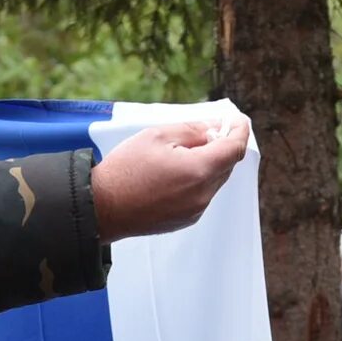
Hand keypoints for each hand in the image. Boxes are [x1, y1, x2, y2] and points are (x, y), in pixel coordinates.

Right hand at [88, 120, 250, 239]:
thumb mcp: (158, 135)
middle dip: (222, 146)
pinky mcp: (185, 220)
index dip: (239, 131)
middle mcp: (202, 195)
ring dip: (209, 164)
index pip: (234, 149)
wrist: (101, 207)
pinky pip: (202, 195)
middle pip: (226, 165)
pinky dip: (198, 180)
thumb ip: (193, 129)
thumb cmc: (125, 169)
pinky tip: (175, 173)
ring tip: (185, 151)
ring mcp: (195, 211)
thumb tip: (215, 128)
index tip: (238, 120)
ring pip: (214, 181)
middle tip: (209, 130)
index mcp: (199, 171)